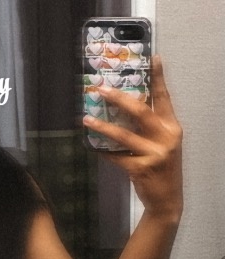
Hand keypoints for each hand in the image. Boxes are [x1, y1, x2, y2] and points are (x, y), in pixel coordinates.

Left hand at [82, 55, 182, 222]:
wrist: (167, 200)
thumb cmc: (163, 168)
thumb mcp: (164, 143)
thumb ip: (152, 126)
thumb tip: (126, 104)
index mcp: (172, 127)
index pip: (164, 98)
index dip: (158, 78)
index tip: (153, 58)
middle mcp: (166, 138)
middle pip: (140, 111)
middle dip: (119, 98)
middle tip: (100, 89)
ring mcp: (154, 154)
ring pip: (123, 135)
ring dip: (102, 126)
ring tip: (86, 119)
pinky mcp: (141, 169)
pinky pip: (116, 157)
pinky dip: (103, 152)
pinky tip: (92, 147)